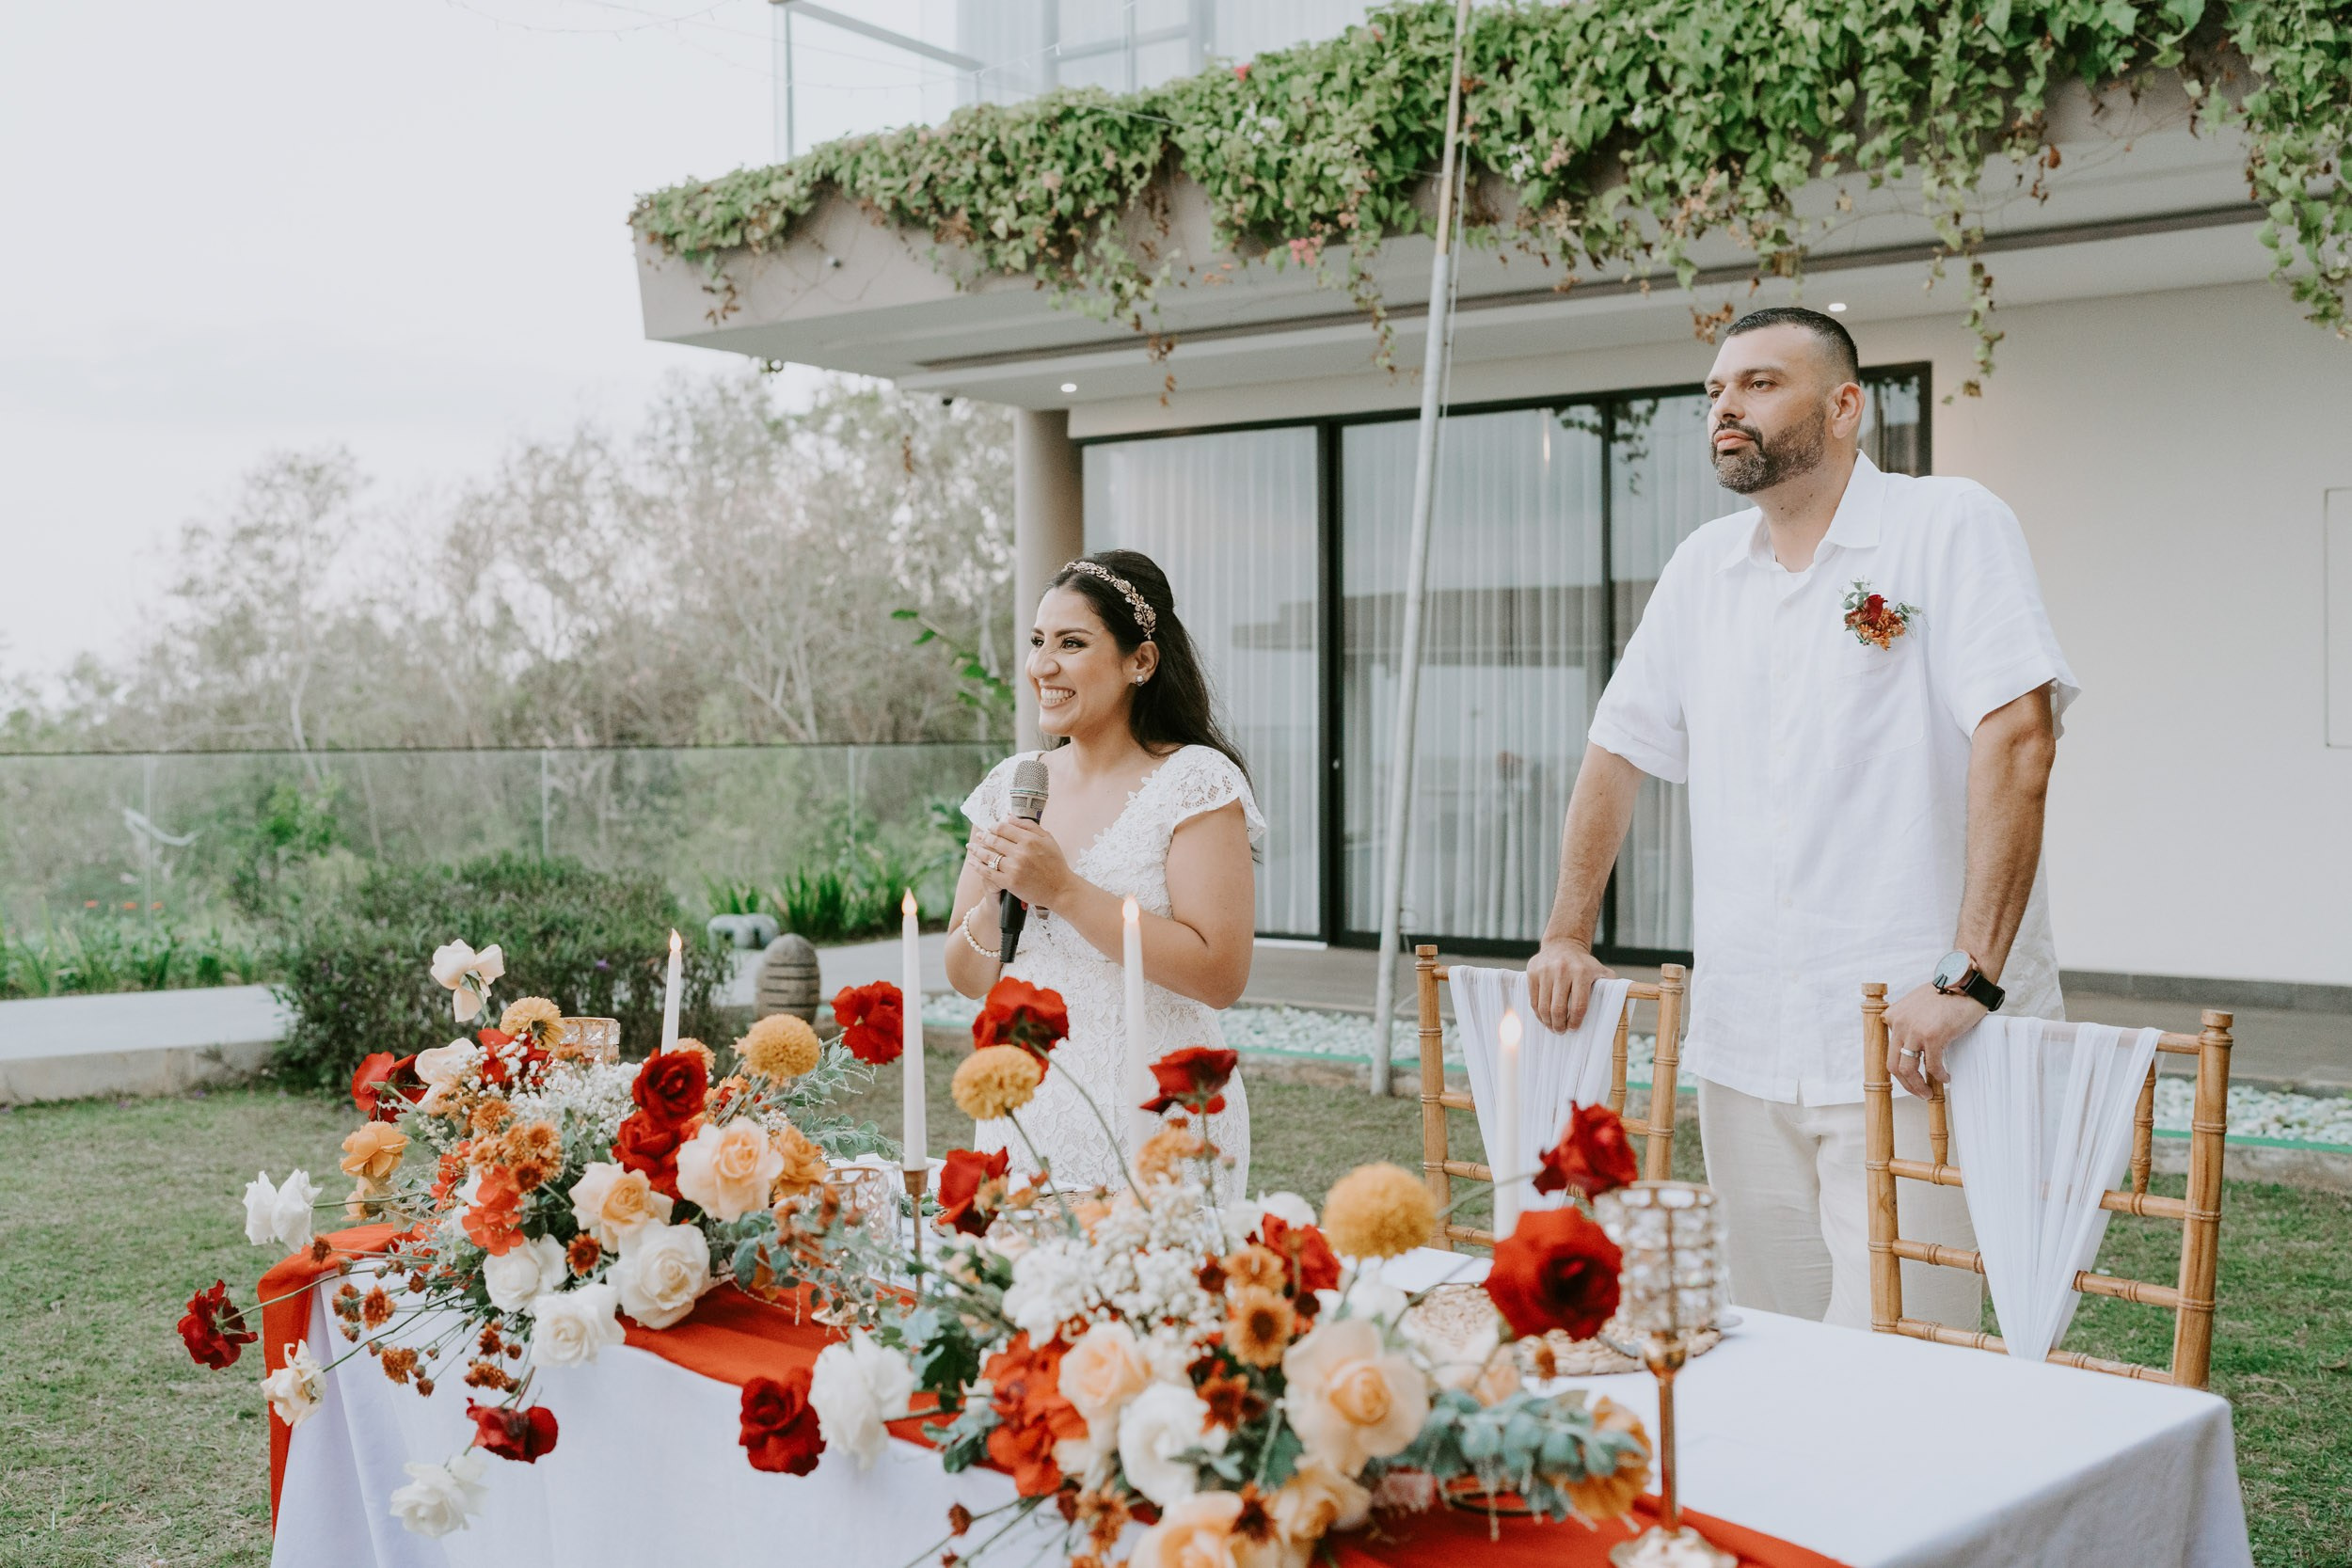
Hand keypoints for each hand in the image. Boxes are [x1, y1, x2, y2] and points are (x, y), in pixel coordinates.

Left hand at [965, 818, 1073, 909]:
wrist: (1060, 889)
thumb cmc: (1055, 863)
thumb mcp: (1047, 839)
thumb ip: (1028, 825)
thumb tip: (1009, 816)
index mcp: (1029, 840)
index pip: (1004, 828)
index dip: (994, 827)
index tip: (990, 828)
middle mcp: (1020, 852)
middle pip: (994, 840)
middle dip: (984, 837)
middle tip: (979, 836)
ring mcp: (1014, 868)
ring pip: (989, 856)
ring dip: (977, 850)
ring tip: (971, 847)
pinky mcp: (1009, 882)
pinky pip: (989, 872)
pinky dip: (978, 867)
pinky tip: (973, 863)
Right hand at [1527, 938, 1614, 1031]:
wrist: (1563, 944)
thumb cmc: (1584, 964)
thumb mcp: (1601, 971)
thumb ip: (1612, 987)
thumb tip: (1627, 1003)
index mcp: (1581, 972)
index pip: (1578, 1005)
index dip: (1575, 1021)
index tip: (1574, 1028)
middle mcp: (1562, 970)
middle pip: (1558, 1009)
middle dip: (1559, 1025)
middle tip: (1561, 1031)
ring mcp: (1545, 971)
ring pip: (1543, 1006)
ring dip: (1548, 1022)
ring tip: (1552, 1026)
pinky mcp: (1532, 972)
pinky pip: (1533, 999)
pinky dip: (1538, 1012)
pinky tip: (1544, 1017)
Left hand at [1883, 982, 1987, 1097]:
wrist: (1967, 981)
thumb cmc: (1947, 993)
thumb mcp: (1917, 1004)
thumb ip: (1909, 1021)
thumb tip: (1912, 1045)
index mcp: (1893, 1015)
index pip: (1890, 1049)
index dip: (1900, 1066)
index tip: (1911, 1076)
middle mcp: (1899, 1023)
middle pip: (1893, 1063)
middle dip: (1905, 1083)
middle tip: (1918, 1092)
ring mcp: (1914, 1030)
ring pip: (1907, 1069)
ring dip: (1917, 1086)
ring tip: (1928, 1093)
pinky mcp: (1932, 1036)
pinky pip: (1932, 1065)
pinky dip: (1939, 1076)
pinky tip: (1946, 1077)